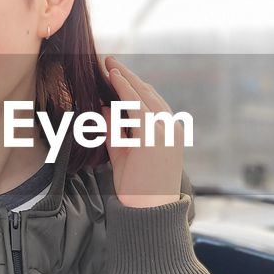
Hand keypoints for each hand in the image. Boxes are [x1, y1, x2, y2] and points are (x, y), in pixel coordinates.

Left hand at [99, 56, 183, 208]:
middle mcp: (169, 128)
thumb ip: (114, 132)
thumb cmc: (137, 189)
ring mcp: (163, 131)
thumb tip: (103, 108)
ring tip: (109, 63)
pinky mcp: (153, 136)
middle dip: (127, 75)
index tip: (116, 73)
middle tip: (109, 60)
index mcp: (167, 132)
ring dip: (125, 77)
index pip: (150, 101)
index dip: (132, 85)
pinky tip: (113, 76)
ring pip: (143, 95)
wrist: (149, 213)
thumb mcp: (123, 155)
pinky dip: (125, 88)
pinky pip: (137, 105)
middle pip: (148, 93)